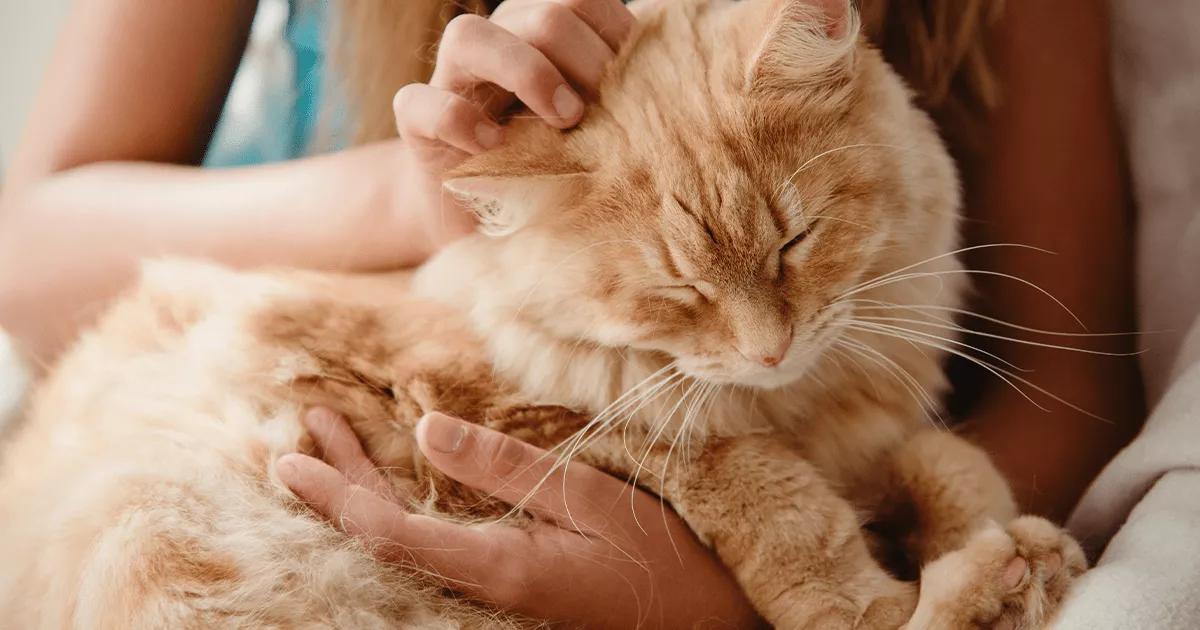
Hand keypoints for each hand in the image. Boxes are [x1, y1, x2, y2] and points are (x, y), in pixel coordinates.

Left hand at [277, 408, 763, 628]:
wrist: (707, 619)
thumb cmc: (662, 558)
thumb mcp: (590, 500)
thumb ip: (507, 467)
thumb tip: (428, 429)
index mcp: (496, 565)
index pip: (389, 530)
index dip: (334, 493)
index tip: (290, 457)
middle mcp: (484, 584)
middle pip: (386, 537)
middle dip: (337, 485)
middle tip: (297, 438)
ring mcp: (497, 590)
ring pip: (409, 541)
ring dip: (366, 492)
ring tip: (335, 447)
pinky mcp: (514, 583)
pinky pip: (438, 545)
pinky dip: (403, 509)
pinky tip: (400, 485)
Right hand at [391, 0, 635, 254]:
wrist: (488, 225)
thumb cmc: (555, 172)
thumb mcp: (595, 135)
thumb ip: (620, 101)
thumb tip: (674, 86)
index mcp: (540, 35)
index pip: (580, 0)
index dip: (615, 35)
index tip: (635, 85)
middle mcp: (496, 44)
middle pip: (541, 13)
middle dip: (582, 59)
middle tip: (598, 112)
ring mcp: (450, 81)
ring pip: (469, 36)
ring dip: (526, 72)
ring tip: (563, 120)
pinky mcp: (417, 126)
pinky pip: (421, 103)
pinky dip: (461, 121)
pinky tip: (496, 148)